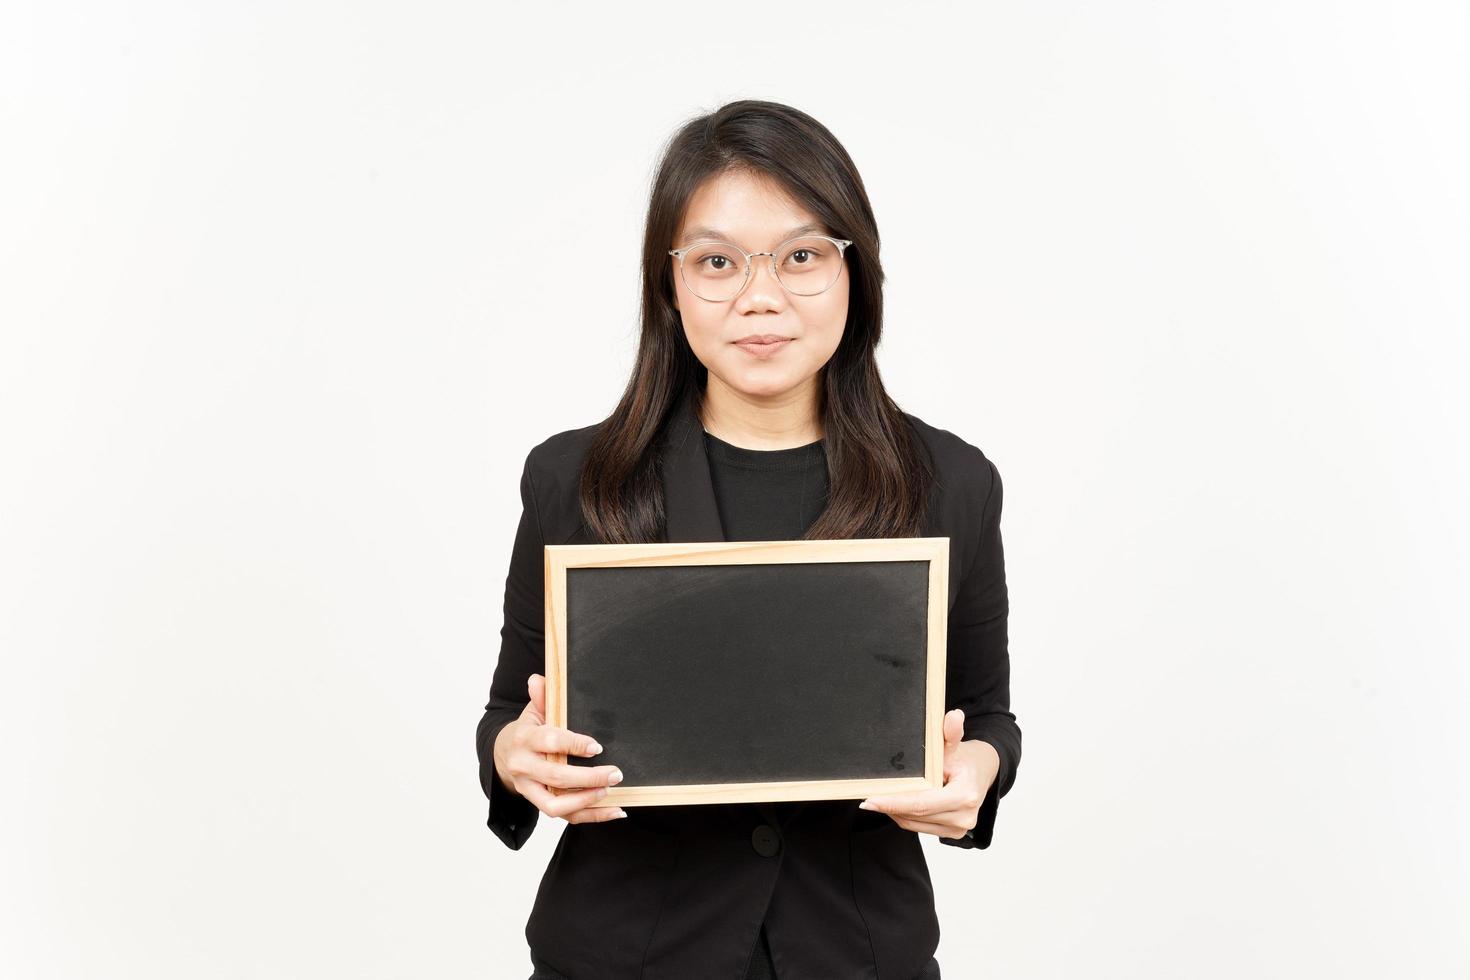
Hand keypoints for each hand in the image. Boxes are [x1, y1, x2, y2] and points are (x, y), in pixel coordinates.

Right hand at [494, 673, 627, 823]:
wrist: (503, 756)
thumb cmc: (527, 732)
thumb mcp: (533, 712)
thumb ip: (542, 698)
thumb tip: (539, 679)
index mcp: (524, 740)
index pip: (549, 742)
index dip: (573, 745)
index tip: (596, 747)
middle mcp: (524, 767)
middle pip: (555, 777)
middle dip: (587, 777)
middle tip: (614, 772)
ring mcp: (530, 789)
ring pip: (555, 805)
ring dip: (585, 801)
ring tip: (609, 791)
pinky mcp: (540, 804)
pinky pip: (566, 818)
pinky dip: (592, 816)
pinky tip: (616, 810)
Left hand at [857, 708, 998, 839]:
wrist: (982, 773)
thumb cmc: (965, 759)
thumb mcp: (956, 744)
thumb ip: (951, 733)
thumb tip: (954, 716)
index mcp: (964, 796)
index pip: (921, 803)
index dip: (894, 802)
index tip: (870, 800)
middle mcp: (963, 817)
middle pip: (915, 815)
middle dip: (889, 806)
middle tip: (866, 797)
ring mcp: (958, 829)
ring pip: (914, 824)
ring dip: (895, 812)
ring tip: (880, 798)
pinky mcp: (951, 834)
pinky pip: (919, 827)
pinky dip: (905, 815)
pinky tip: (895, 804)